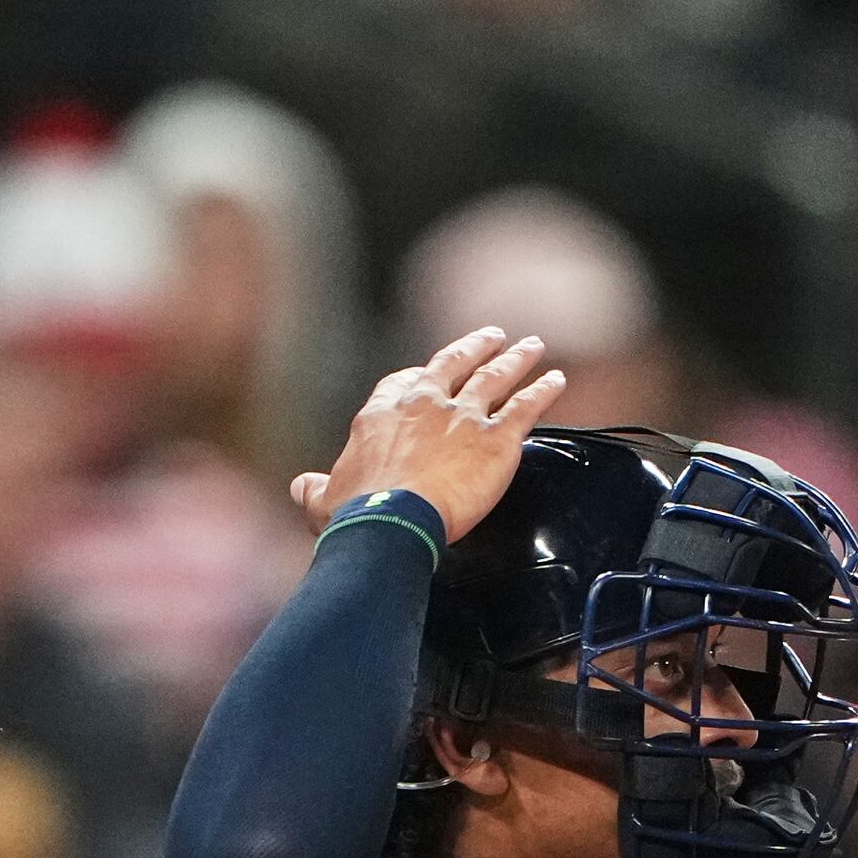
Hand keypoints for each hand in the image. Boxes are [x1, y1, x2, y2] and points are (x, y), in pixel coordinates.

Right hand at [287, 328, 567, 539]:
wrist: (390, 522)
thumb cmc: (354, 514)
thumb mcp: (323, 498)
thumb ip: (314, 487)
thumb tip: (301, 485)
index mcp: (382, 413)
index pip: (405, 382)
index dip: (423, 375)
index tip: (433, 371)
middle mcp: (424, 405)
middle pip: (454, 364)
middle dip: (475, 347)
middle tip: (494, 335)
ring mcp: (462, 418)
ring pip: (494, 377)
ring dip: (515, 359)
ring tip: (532, 346)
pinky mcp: (496, 440)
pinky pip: (526, 407)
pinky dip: (543, 391)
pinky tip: (556, 380)